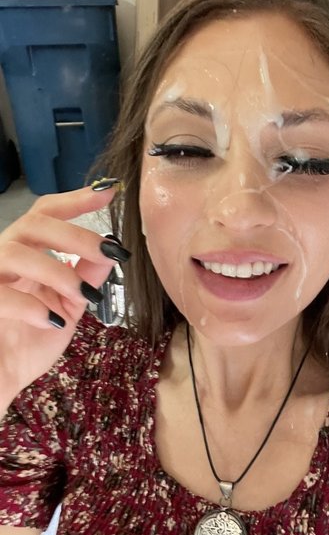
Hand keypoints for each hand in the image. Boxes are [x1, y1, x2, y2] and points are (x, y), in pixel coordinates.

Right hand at [0, 179, 129, 415]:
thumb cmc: (27, 344)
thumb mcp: (67, 309)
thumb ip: (85, 279)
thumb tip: (112, 251)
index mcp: (27, 256)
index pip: (46, 215)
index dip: (76, 200)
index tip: (110, 191)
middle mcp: (3, 258)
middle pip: (34, 223)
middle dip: (76, 235)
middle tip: (110, 252)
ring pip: (15, 251)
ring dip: (57, 271)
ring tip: (83, 296)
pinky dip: (30, 306)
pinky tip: (52, 321)